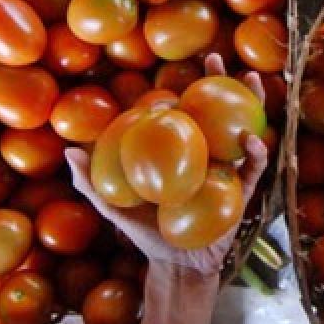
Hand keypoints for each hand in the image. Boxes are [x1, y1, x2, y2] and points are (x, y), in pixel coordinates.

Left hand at [66, 54, 269, 275]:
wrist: (176, 266)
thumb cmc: (145, 235)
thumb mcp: (115, 206)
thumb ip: (91, 182)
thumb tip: (69, 151)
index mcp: (179, 153)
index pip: (184, 113)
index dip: (184, 88)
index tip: (178, 70)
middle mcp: (205, 156)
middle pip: (216, 111)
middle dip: (220, 81)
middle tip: (215, 57)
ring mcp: (226, 171)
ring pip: (242, 129)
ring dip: (250, 102)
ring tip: (249, 80)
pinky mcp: (242, 192)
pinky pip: (252, 168)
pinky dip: (254, 152)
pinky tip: (250, 138)